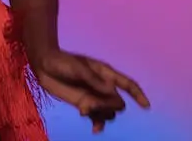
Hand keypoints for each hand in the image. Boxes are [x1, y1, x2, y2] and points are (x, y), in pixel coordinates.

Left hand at [33, 50, 149, 133]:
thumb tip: (111, 91)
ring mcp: (94, 96)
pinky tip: (94, 130)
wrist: (44, 65)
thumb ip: (93, 80)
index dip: (138, 94)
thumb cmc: (61, 61)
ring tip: (85, 109)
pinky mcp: (85, 105)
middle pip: (118, 103)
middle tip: (92, 104)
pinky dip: (98, 124)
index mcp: (105, 73)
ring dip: (101, 115)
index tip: (146, 106)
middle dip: (109, 106)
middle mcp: (103, 87)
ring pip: (109, 112)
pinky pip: (97, 118)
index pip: (127, 84)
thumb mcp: (78, 68)